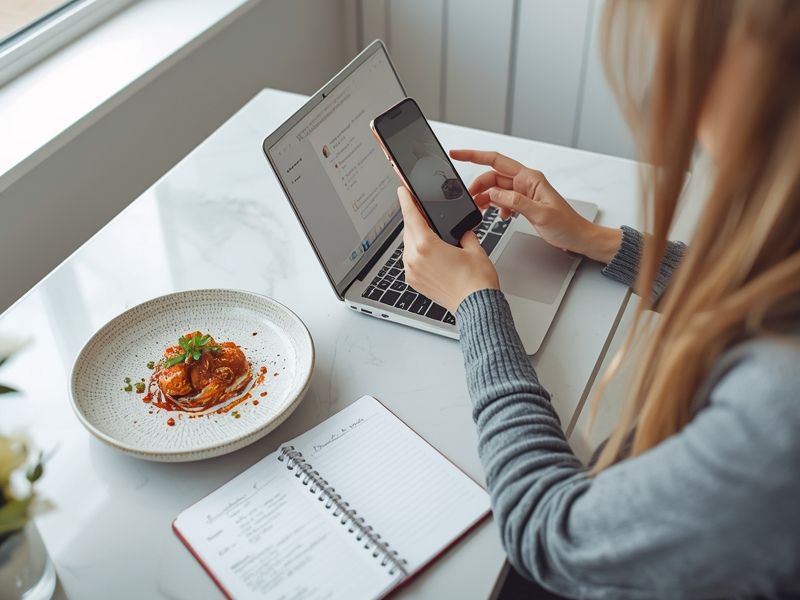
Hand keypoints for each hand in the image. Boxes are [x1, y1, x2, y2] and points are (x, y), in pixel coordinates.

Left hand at [397, 187, 498, 313]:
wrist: (476, 306)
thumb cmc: (476, 282)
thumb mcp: (474, 248)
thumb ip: (464, 234)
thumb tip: (460, 230)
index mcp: (426, 246)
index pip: (412, 216)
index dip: (406, 200)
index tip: (402, 191)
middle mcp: (414, 259)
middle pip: (409, 230)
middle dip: (416, 220)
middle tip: (425, 214)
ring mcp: (412, 271)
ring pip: (409, 246)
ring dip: (417, 238)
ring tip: (435, 238)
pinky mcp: (414, 282)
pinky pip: (411, 261)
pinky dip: (418, 254)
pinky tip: (433, 255)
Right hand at [450, 149, 621, 262]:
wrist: (578, 237)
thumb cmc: (566, 225)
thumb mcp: (540, 214)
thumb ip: (515, 202)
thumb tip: (494, 193)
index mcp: (529, 178)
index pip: (496, 161)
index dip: (474, 156)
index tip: (456, 154)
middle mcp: (525, 182)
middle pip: (492, 176)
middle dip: (477, 186)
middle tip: (467, 200)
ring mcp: (524, 192)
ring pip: (496, 189)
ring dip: (485, 199)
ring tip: (480, 211)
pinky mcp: (523, 203)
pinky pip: (502, 200)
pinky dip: (496, 207)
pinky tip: (500, 217)